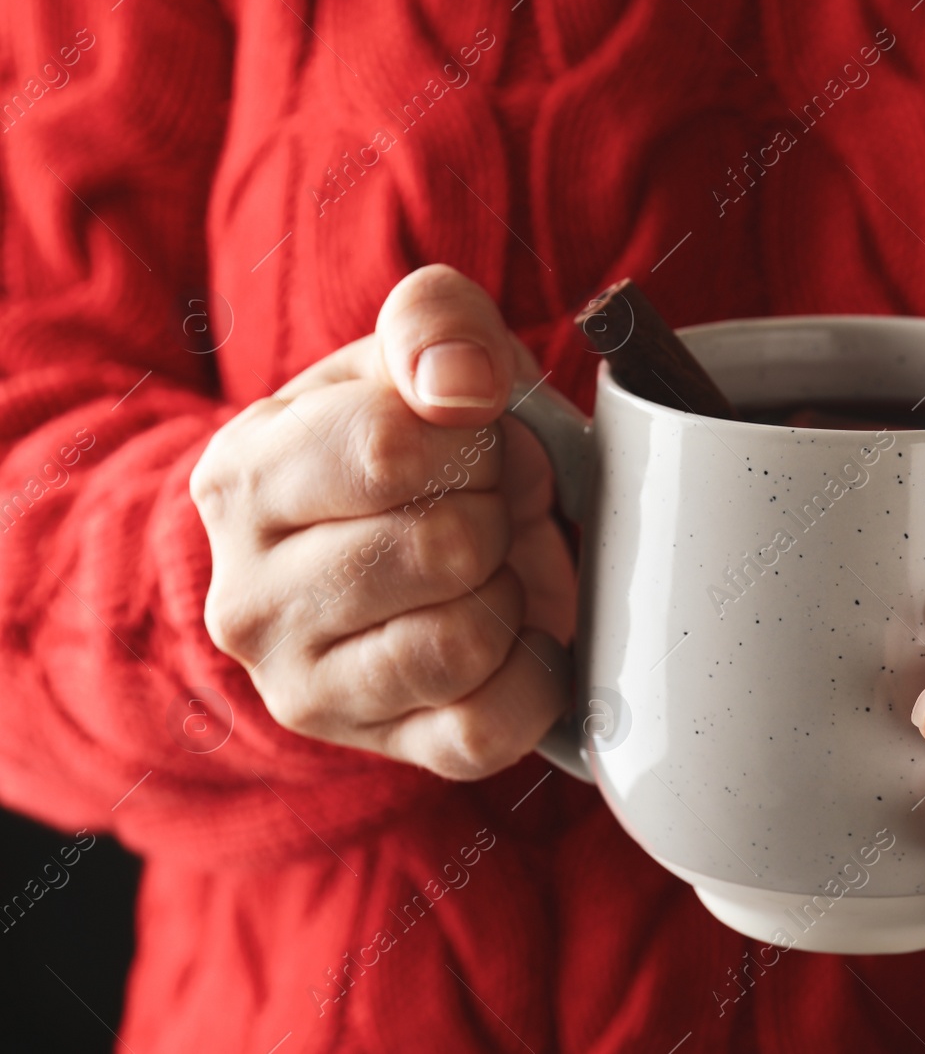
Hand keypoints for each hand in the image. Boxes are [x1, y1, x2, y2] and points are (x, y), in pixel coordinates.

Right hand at [191, 265, 576, 779]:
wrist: (381, 551)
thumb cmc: (407, 448)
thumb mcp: (413, 357)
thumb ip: (436, 324)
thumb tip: (461, 386)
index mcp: (242, 480)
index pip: (388, 449)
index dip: (472, 439)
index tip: (471, 443)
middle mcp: (250, 599)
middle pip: (444, 548)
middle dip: (499, 515)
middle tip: (485, 509)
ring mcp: (307, 689)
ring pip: (464, 642)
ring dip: (511, 593)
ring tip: (489, 571)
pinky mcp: (382, 749)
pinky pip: (490, 726)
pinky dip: (534, 674)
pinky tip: (512, 637)